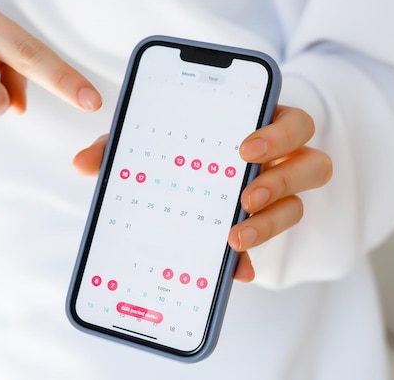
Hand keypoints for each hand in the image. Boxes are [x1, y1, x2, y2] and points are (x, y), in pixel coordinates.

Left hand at [72, 106, 332, 281]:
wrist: (183, 182)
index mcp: (255, 128)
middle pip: (310, 162)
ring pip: (299, 206)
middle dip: (282, 178)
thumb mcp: (148, 144)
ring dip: (272, 223)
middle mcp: (276, 162)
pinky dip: (252, 260)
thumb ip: (119, 146)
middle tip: (244, 194)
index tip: (243, 148)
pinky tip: (232, 272)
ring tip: (234, 236)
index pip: (289, 121)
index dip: (277, 134)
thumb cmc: (175, 149)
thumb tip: (83, 164)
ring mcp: (274, 196)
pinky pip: (270, 246)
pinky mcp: (261, 227)